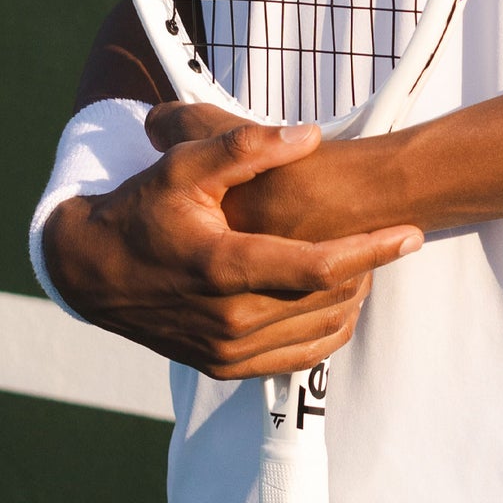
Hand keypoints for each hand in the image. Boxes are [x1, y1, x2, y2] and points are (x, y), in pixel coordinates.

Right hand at [43, 117, 420, 379]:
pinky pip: (297, 358)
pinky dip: (327, 329)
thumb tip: (309, 135)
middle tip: (389, 236)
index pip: (318, 267)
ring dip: (352, 297)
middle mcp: (230, 321)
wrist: (91, 271)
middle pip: (329, 299)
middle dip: (368, 267)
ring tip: (366, 260)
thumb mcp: (184, 165)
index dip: (372, 249)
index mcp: (224, 268)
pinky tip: (337, 296)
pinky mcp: (223, 367)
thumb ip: (245, 146)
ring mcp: (227, 352)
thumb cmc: (141, 209)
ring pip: (319, 332)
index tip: (411, 232)